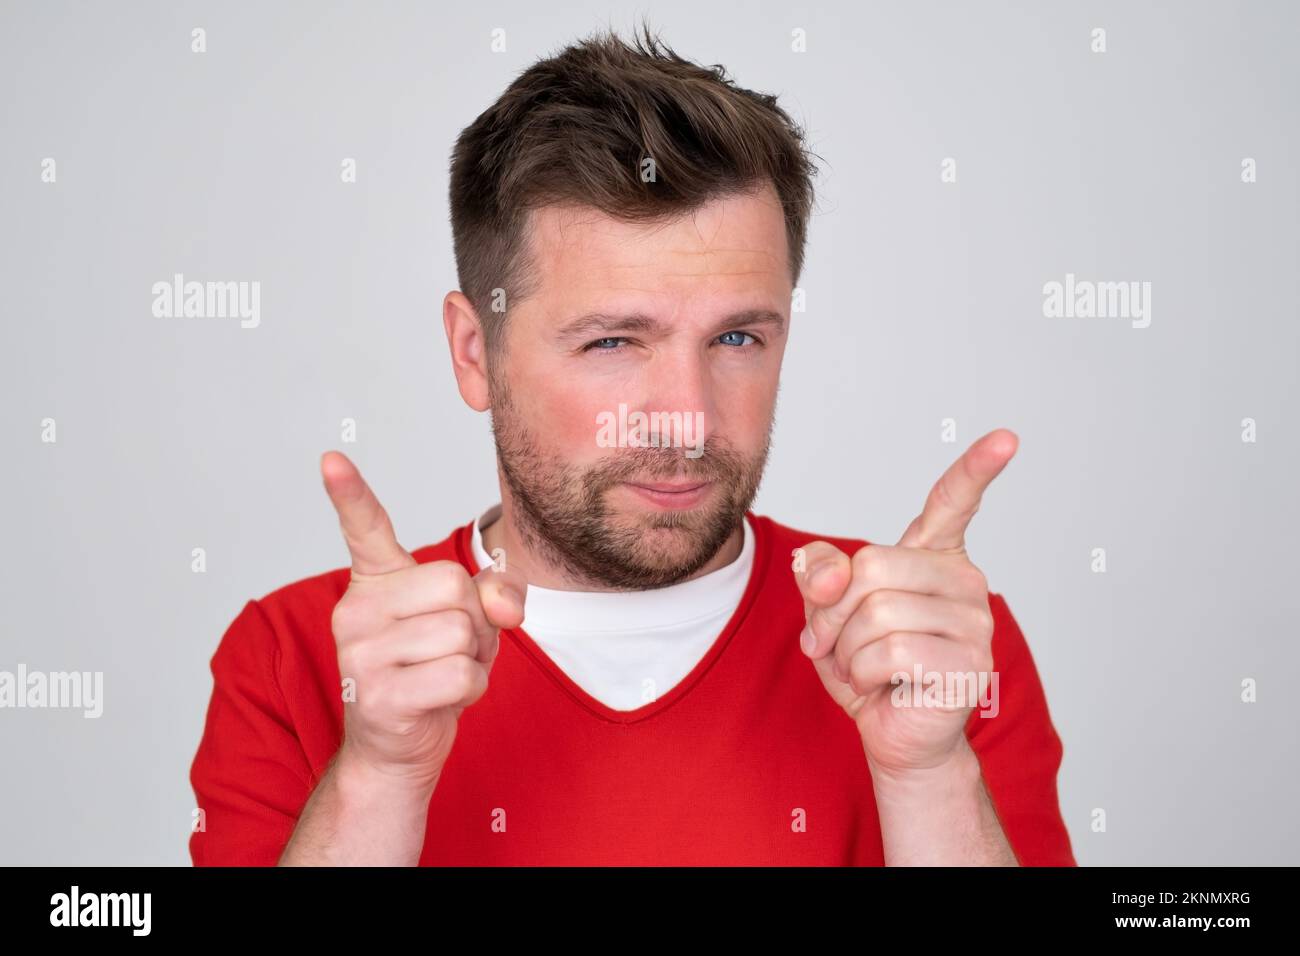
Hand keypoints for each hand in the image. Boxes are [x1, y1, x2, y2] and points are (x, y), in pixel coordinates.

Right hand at [321, 451, 525, 790]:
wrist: (397, 748)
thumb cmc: (432, 672)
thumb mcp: (470, 621)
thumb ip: (495, 593)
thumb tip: (505, 605)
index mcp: (374, 584)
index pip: (364, 530)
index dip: (350, 494)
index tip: (332, 458)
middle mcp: (356, 611)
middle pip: (455, 584)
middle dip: (475, 620)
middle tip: (451, 649)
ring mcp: (360, 655)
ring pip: (462, 632)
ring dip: (475, 659)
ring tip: (443, 674)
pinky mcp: (378, 696)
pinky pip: (460, 675)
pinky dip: (471, 690)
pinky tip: (442, 701)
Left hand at [794, 429, 1016, 776]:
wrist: (896, 734)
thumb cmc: (868, 668)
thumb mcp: (827, 612)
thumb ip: (819, 575)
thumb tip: (825, 571)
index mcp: (935, 558)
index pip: (953, 503)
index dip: (976, 469)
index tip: (1007, 438)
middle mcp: (965, 581)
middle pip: (872, 568)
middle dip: (832, 613)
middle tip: (833, 642)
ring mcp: (975, 622)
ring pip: (877, 614)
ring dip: (846, 649)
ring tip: (861, 667)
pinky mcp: (970, 662)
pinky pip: (891, 652)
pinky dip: (863, 673)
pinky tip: (882, 685)